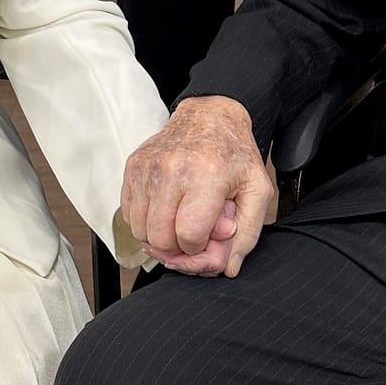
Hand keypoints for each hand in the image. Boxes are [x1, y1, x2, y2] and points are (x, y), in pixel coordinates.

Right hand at [121, 97, 274, 277]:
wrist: (209, 116)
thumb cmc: (233, 153)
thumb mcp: (257, 189)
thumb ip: (247, 233)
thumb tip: (228, 267)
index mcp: (205, 176)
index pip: (188, 236)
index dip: (198, 246)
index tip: (206, 236)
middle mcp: (171, 170)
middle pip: (159, 238)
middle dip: (176, 247)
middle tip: (191, 235)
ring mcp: (147, 168)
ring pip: (139, 230)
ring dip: (158, 237)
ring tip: (178, 221)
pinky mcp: (133, 167)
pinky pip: (128, 214)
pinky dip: (144, 221)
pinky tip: (165, 210)